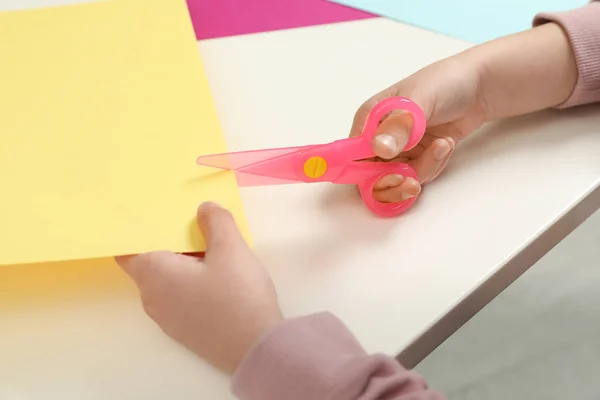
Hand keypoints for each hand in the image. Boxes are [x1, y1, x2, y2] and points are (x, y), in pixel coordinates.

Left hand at [116, 202, 281, 373]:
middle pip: (149, 262)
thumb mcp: (231, 249)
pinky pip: (178, 296)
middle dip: (167, 241)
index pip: (126, 249)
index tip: (152, 214)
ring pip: (166, 280)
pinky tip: (217, 275)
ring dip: (182, 262)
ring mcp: (167, 318)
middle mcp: (152, 297)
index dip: (136, 230)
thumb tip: (203, 209)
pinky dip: (190, 281)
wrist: (255, 348)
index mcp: (154, 274)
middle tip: (190, 221)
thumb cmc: (237, 295)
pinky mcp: (184, 330)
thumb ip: (216, 222)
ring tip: (209, 245)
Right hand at [352, 54, 486, 202]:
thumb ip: (399, 126)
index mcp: (368, 120)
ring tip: (443, 146)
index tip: (388, 177)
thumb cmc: (444, 83)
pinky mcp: (415, 158)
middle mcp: (377, 138)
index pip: (350, 156)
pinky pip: (416, 177)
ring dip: (422, 170)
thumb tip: (381, 148)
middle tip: (414, 181)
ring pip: (396, 181)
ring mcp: (397, 150)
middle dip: (393, 184)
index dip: (363, 174)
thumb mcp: (419, 101)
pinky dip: (432, 168)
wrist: (479, 87)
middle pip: (369, 178)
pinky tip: (445, 146)